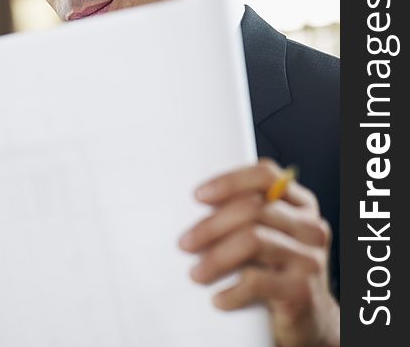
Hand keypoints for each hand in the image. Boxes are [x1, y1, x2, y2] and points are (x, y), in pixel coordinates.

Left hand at [178, 158, 339, 346]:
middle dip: (211, 225)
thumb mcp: (268, 235)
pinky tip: (217, 299)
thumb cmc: (275, 269)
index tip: (198, 196)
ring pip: (253, 240)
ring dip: (215, 258)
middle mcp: (310, 226)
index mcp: (300, 203)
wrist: (308, 321)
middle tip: (184, 243)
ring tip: (195, 274)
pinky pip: (256, 281)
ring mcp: (310, 258)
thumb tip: (193, 209)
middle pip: (253, 209)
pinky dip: (230, 290)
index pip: (265, 175)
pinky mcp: (302, 290)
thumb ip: (244, 215)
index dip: (229, 181)